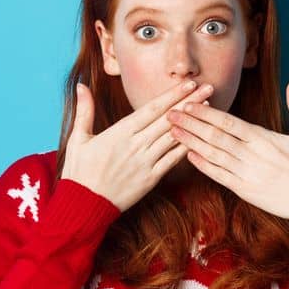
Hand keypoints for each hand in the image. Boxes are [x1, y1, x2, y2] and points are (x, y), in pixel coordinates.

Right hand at [61, 79, 211, 211]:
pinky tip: (201, 137)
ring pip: (174, 137)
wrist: (84, 204)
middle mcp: (135, 145)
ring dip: (193, 122)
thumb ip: (84, 111)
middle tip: (209, 87)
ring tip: (209, 107)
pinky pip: (173, 160)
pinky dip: (187, 147)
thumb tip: (81, 85)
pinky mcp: (151, 178)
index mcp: (119, 132)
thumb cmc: (80, 171)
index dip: (172, 95)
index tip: (188, 83)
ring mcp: (145, 162)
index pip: (151, 109)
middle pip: (168, 119)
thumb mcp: (78, 138)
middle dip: (190, 102)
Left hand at [165, 78, 288, 218]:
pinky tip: (188, 155)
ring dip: (191, 142)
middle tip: (170, 113)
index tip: (189, 103)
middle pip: (215, 136)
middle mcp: (252, 155)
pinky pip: (218, 175)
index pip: (229, 122)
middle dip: (190, 123)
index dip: (206, 113)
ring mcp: (247, 174)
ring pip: (212, 155)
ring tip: (172, 131)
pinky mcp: (245, 190)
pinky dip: (202, 165)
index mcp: (265, 139)